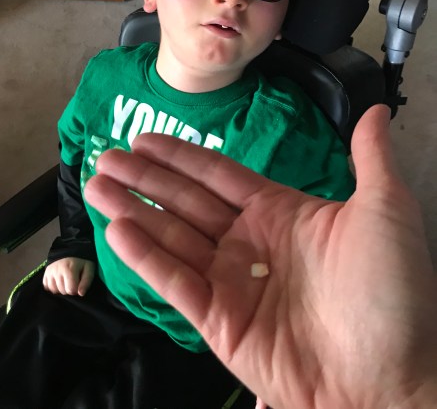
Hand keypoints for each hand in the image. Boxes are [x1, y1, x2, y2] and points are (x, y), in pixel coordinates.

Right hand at [43, 257, 95, 296]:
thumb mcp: (89, 268)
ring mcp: (49, 272)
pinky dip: (53, 287)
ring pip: (54, 290)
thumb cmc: (81, 260)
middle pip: (62, 291)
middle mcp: (57, 271)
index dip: (76, 290)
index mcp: (69, 269)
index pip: (71, 290)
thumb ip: (86, 281)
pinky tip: (59, 281)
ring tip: (66, 280)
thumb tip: (81, 294)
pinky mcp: (45, 273)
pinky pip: (47, 287)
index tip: (79, 283)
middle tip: (73, 280)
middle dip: (69, 289)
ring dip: (61, 288)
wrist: (70, 249)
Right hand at [85, 105, 436, 408]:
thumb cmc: (392, 292)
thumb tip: (375, 110)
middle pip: (185, 201)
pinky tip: (116, 228)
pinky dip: (144, 255)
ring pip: (171, 236)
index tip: (145, 138)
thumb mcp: (386, 211)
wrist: (391, 378)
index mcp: (280, 212)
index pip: (219, 174)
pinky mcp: (218, 321)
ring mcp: (230, 281)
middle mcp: (249, 242)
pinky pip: (174, 281)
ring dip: (132, 209)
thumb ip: (371, 158)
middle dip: (144, 177)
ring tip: (96, 184)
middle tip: (106, 156)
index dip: (181, 156)